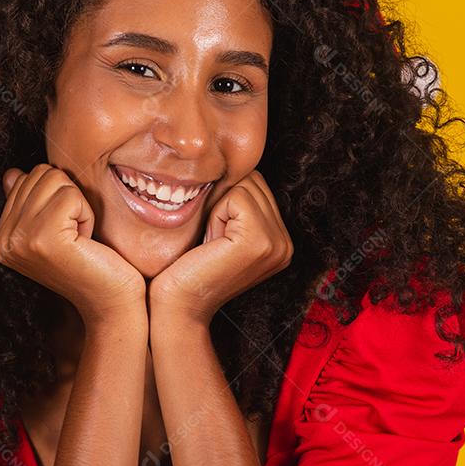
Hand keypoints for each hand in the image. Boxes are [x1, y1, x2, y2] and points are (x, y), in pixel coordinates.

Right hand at [0, 163, 145, 326]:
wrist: (110, 302)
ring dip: (78, 206)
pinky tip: (85, 242)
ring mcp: (20, 240)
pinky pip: (71, 196)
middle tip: (74, 236)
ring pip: (55, 180)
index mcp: (1, 237)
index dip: (57, 197)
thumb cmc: (89, 263)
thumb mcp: (54, 229)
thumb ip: (30, 202)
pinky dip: (87, 214)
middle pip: (40, 174)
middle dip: (67, 198)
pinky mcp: (43, 239)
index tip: (63, 233)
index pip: (26, 178)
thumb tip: (12, 174)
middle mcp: (3, 240)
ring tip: (78, 238)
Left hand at [149, 170, 292, 324]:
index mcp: (281, 241)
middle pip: (252, 180)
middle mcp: (286, 243)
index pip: (256, 185)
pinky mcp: (260, 241)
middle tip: (210, 240)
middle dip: (222, 200)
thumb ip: (235, 203)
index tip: (213, 236)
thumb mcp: (219, 231)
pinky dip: (215, 213)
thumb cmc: (187, 268)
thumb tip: (226, 158)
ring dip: (218, 207)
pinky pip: (236, 196)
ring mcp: (278, 243)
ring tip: (211, 242)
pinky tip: (210, 243)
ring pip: (244, 185)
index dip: (225, 199)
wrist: (177, 307)